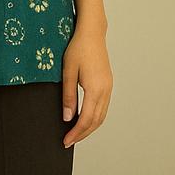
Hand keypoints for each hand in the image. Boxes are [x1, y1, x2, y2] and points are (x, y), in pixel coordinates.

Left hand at [60, 26, 112, 146]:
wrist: (92, 33)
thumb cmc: (78, 49)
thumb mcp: (68, 72)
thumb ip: (68, 96)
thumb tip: (68, 118)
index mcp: (95, 88)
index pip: (86, 119)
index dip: (76, 133)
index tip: (66, 141)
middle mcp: (105, 90)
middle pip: (96, 121)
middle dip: (82, 134)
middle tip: (69, 142)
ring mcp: (109, 87)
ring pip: (102, 115)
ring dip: (89, 128)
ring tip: (76, 134)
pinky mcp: (108, 84)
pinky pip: (103, 107)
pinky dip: (95, 118)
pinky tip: (85, 119)